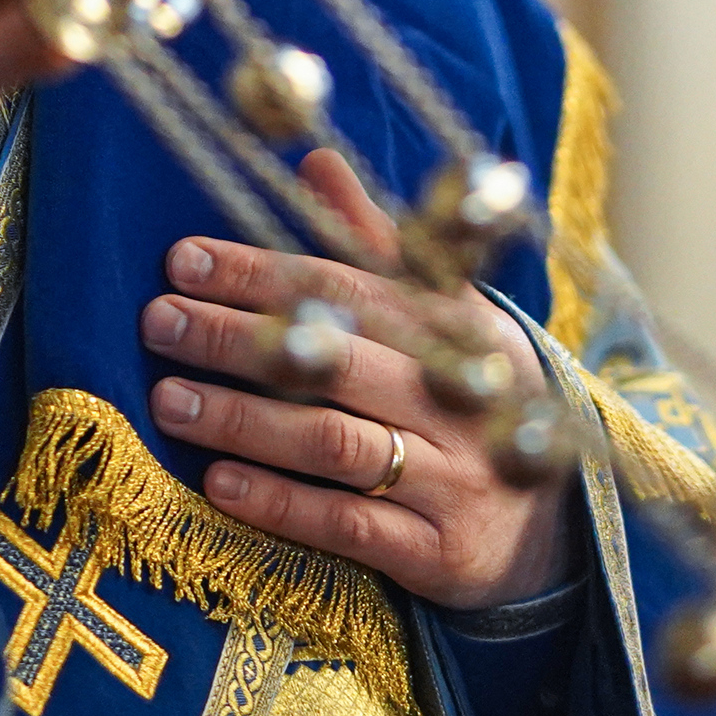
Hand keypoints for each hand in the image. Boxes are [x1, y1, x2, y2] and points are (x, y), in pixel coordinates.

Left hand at [144, 150, 570, 610]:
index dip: (265, 271)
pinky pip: (348, 525)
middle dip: (241, 339)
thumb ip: (379, 248)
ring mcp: (453, 479)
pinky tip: (218, 482)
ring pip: (335, 441)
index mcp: (460, 331)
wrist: (555, 529)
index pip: (352, 288)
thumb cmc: (474, 405)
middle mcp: (460, 400)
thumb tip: (315, 162)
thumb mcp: (449, 321)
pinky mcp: (437, 553)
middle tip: (160, 322)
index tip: (185, 259)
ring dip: (245, 420)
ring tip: (170, 401)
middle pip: (338, 360)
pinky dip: (279, 503)